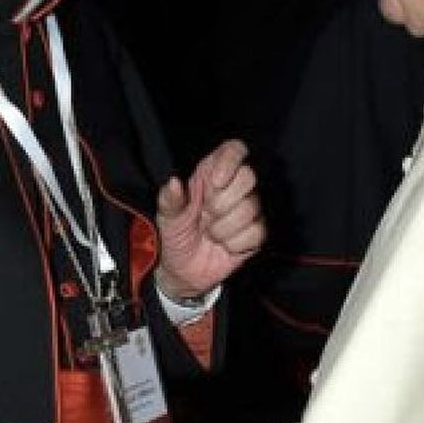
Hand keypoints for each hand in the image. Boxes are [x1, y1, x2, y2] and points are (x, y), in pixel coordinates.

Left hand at [155, 140, 264, 296]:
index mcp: (211, 175)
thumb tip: (174, 182)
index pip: (233, 150)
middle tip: (206, 215)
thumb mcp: (166, 218)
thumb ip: (170, 200)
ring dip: (224, 227)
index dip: (230, 161)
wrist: (184, 272)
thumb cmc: (176, 237)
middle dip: (224, 201)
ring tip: (211, 234)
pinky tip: (224, 246)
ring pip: (252, 207)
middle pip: (249, 176)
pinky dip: (235, 243)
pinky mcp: (256, 233)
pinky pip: (257, 231)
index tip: (215, 182)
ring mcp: (248, 210)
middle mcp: (233, 188)